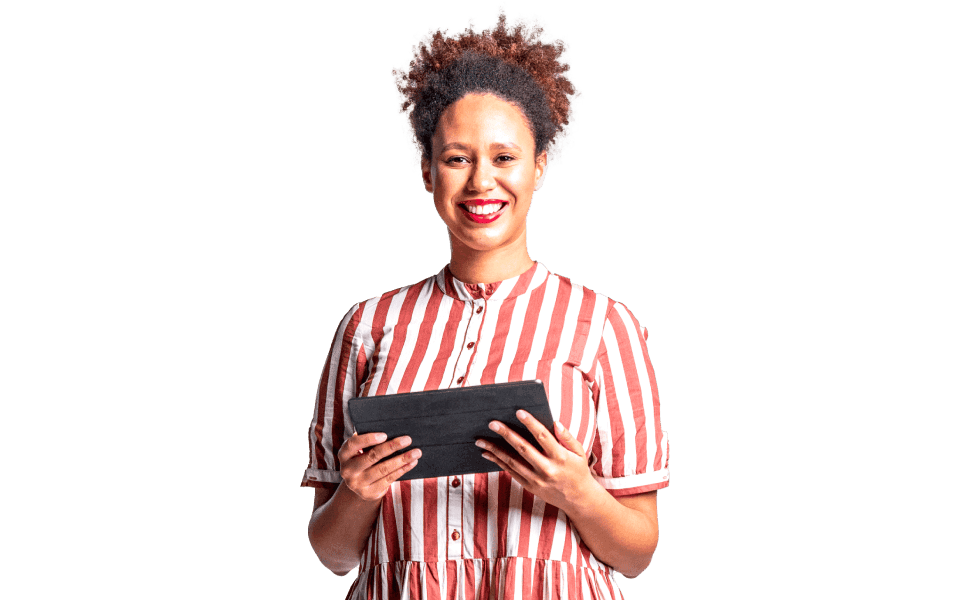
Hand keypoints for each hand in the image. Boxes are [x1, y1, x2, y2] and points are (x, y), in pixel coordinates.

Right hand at [337, 432, 420, 501]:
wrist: (359, 484)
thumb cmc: (363, 458)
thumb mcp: (360, 450)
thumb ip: (368, 441)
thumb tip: (392, 429)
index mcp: (344, 455)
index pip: (353, 444)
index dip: (368, 439)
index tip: (385, 435)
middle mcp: (347, 470)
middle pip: (372, 457)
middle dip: (391, 447)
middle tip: (408, 439)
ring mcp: (358, 484)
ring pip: (383, 469)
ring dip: (402, 459)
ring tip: (416, 452)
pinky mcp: (370, 493)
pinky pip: (389, 479)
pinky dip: (402, 470)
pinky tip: (412, 463)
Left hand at [476, 411, 594, 511]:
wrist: (578, 500)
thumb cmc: (578, 471)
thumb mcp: (579, 452)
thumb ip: (567, 437)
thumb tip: (554, 423)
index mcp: (561, 457)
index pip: (543, 436)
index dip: (531, 423)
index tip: (519, 411)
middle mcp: (547, 469)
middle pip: (523, 449)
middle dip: (507, 434)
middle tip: (492, 423)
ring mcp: (537, 480)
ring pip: (512, 462)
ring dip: (495, 450)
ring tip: (481, 440)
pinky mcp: (529, 487)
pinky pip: (511, 472)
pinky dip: (498, 462)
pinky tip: (488, 454)